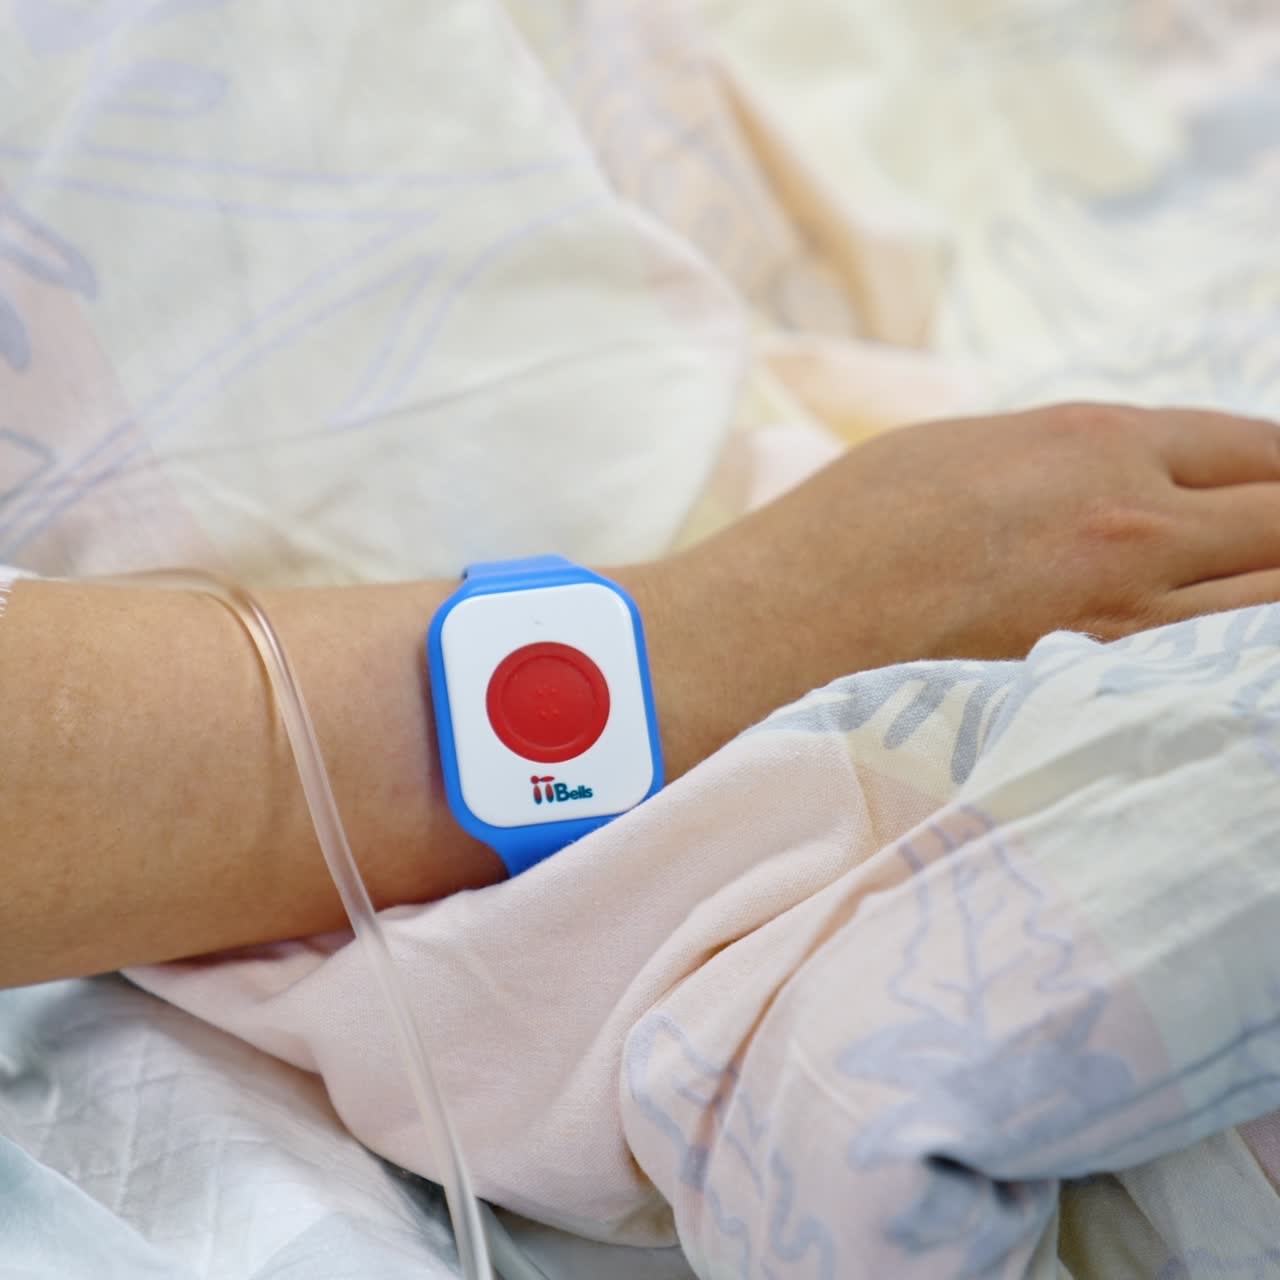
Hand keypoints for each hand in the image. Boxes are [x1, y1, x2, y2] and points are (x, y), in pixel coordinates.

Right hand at [631, 403, 1279, 776]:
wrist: (793, 613)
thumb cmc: (859, 520)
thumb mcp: (975, 448)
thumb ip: (1073, 458)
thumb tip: (1130, 472)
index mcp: (1104, 444)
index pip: (1264, 449)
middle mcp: (1137, 524)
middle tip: (1270, 545)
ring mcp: (1123, 618)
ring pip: (1269, 608)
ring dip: (1270, 594)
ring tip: (1245, 600)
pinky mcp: (1093, 690)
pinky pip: (1207, 669)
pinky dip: (1231, 657)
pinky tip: (1218, 660)